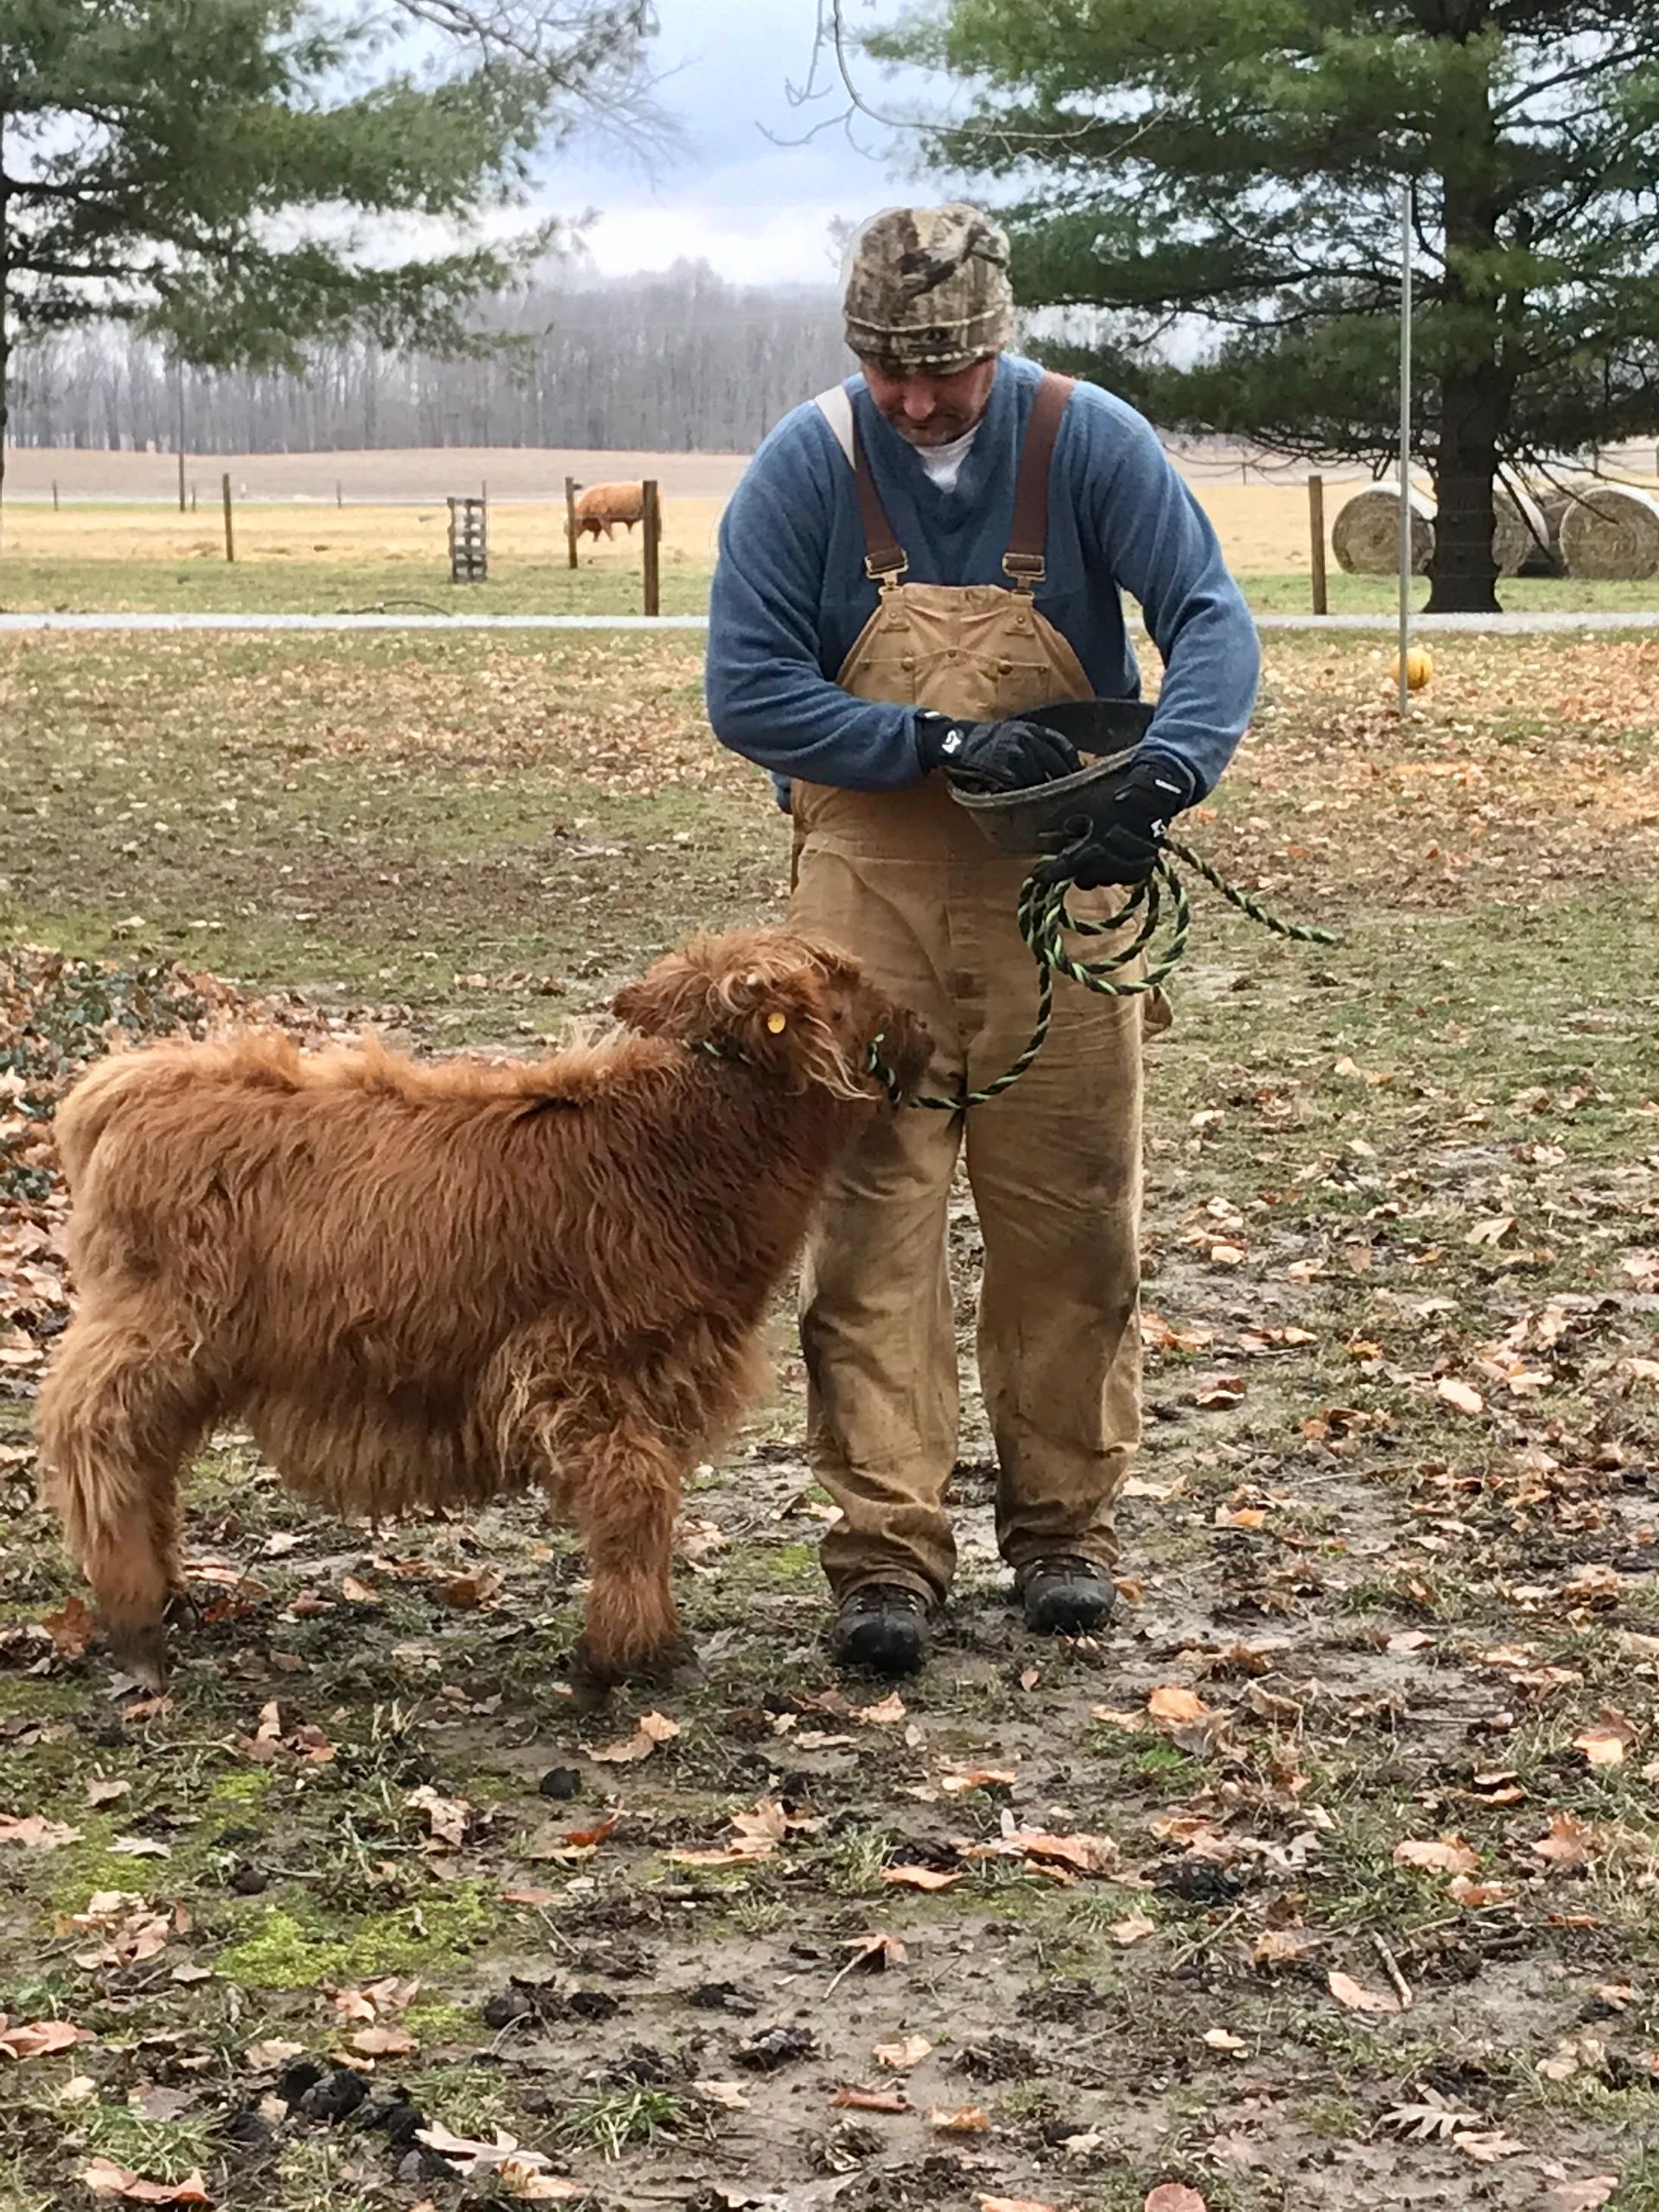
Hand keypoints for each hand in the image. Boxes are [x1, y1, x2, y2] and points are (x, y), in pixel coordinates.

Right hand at [916, 712, 1081, 790]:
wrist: (957, 741)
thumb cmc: (986, 741)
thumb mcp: (1014, 733)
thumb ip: (1034, 744)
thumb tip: (1057, 764)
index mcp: (1031, 729)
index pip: (1062, 745)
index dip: (1072, 762)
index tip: (1078, 775)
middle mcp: (1026, 738)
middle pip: (1055, 763)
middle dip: (1062, 780)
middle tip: (1069, 795)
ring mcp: (1014, 753)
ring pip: (1039, 777)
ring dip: (1045, 791)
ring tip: (1050, 803)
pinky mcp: (1001, 768)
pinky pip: (1020, 785)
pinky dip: (1024, 794)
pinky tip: (1027, 802)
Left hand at [1030, 754, 1195, 889]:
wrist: (1152, 795)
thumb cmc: (1112, 797)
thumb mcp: (1081, 806)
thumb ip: (1060, 823)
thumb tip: (1041, 835)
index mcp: (1091, 848)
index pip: (1063, 869)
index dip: (1048, 873)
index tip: (1038, 874)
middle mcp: (1109, 864)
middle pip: (1084, 880)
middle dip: (1077, 870)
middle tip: (1075, 856)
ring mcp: (1127, 869)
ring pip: (1103, 880)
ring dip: (1097, 870)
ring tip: (1098, 851)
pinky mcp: (1142, 870)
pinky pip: (1122, 878)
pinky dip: (1115, 869)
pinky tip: (1113, 856)